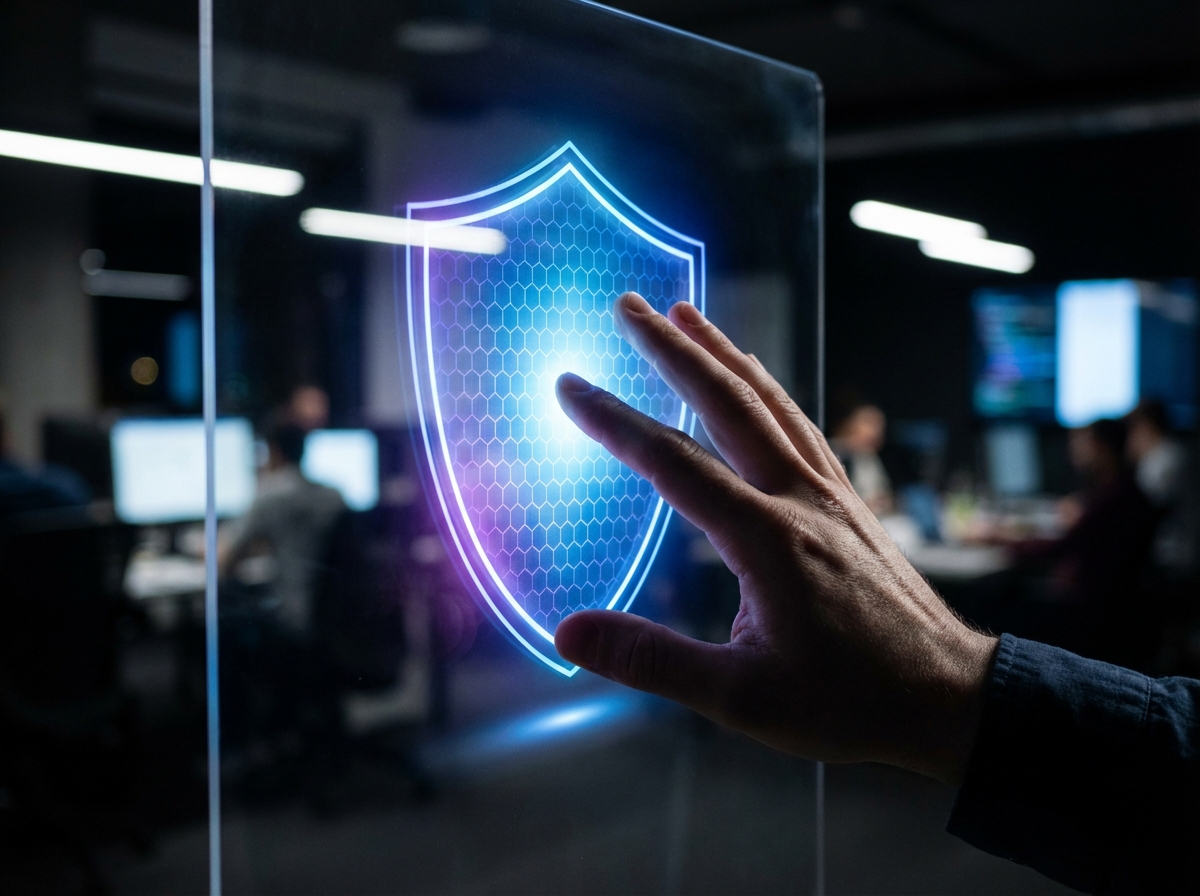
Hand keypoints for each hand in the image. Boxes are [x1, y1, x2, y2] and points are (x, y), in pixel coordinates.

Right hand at [554, 292, 997, 784]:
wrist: (950, 695)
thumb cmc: (850, 701)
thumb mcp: (741, 699)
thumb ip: (652, 661)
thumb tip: (567, 633)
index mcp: (766, 539)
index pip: (673, 462)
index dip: (614, 420)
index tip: (569, 385)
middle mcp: (799, 498)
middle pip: (727, 402)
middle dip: (672, 348)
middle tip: (629, 305)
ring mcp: (830, 493)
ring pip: (770, 402)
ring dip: (723, 352)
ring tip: (686, 313)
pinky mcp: (848, 501)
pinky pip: (800, 423)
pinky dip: (766, 387)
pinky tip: (755, 381)